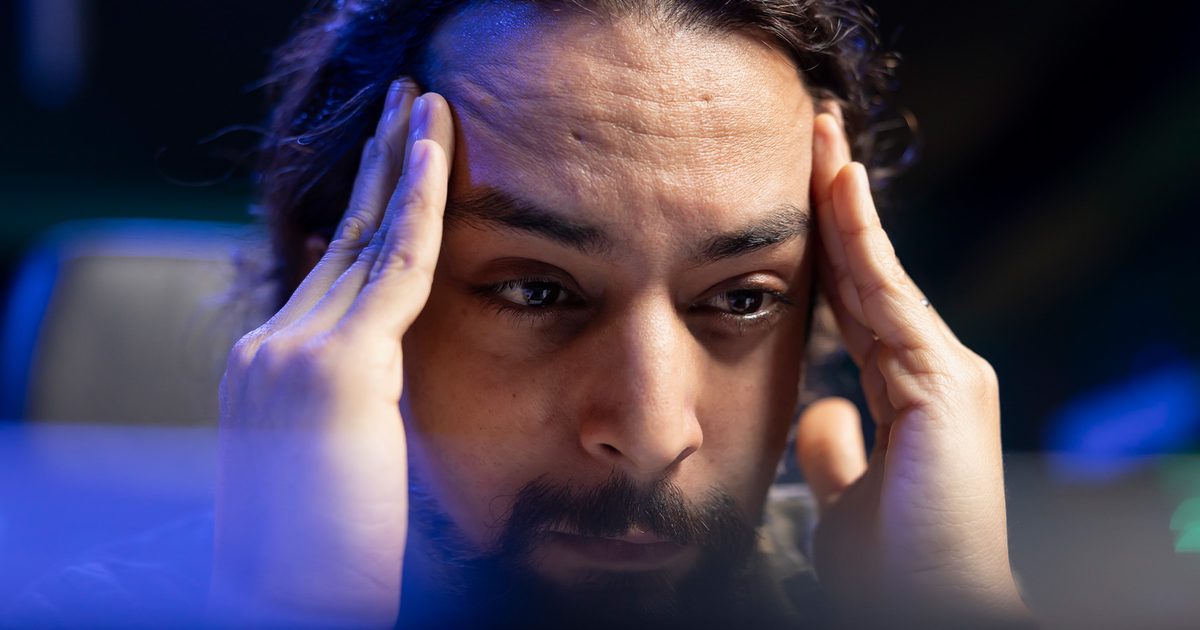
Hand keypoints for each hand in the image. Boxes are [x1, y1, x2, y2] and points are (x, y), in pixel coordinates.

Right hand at [208, 80, 453, 625]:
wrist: (288, 605)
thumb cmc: (325, 561)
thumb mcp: (338, 467)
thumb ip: (358, 407)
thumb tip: (391, 384)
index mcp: (268, 370)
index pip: (329, 272)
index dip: (365, 215)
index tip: (393, 169)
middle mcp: (269, 346)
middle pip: (341, 239)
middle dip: (377, 170)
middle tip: (404, 108)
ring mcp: (293, 349)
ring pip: (367, 236)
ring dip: (399, 162)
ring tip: (424, 105)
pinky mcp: (338, 364)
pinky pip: (397, 262)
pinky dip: (421, 200)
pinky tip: (437, 149)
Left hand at [795, 113, 1030, 625]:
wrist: (927, 607)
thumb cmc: (891, 569)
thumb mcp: (845, 498)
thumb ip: (837, 453)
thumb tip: (819, 420)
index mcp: (908, 396)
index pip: (857, 306)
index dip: (827, 251)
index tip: (798, 199)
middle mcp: (932, 374)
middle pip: (868, 275)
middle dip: (836, 207)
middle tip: (810, 138)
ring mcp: (945, 373)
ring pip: (877, 271)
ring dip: (844, 201)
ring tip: (817, 137)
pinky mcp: (944, 381)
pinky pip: (888, 293)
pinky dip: (863, 236)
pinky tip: (839, 183)